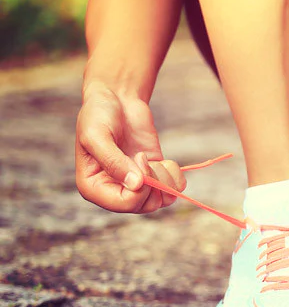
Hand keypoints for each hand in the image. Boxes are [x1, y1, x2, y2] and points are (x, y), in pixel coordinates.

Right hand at [75, 81, 185, 212]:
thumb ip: (114, 161)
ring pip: (161, 202)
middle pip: (144, 206)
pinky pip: (174, 189)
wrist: (116, 99)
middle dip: (153, 184)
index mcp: (94, 187)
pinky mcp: (154, 174)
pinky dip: (176, 178)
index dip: (139, 189)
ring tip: (155, 160)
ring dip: (165, 181)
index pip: (123, 204)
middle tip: (143, 157)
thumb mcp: (97, 135)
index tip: (138, 159)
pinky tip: (166, 161)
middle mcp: (115, 190)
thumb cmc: (98, 115)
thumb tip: (137, 185)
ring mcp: (136, 184)